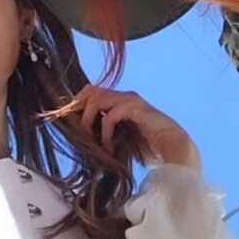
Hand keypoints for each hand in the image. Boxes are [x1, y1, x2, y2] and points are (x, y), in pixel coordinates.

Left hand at [75, 86, 201, 170]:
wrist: (174, 148)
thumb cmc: (148, 145)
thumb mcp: (120, 137)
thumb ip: (104, 132)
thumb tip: (82, 137)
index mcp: (118, 101)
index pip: (90, 93)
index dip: (76, 103)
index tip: (64, 119)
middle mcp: (122, 96)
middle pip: (90, 90)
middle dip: (77, 107)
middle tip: (73, 127)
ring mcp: (129, 100)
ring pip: (97, 99)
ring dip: (89, 120)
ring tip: (89, 138)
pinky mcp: (136, 108)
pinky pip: (111, 115)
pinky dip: (105, 131)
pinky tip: (108, 146)